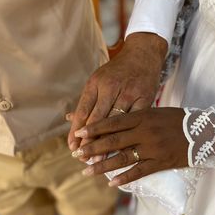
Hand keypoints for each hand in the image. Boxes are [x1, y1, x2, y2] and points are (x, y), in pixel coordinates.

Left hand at [67, 33, 167, 151]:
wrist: (143, 55)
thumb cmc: (117, 71)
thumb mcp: (98, 81)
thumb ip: (86, 101)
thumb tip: (68, 118)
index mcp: (96, 82)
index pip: (83, 110)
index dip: (76, 131)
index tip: (72, 147)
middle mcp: (111, 87)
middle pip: (97, 119)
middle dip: (89, 141)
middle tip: (82, 157)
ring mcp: (130, 93)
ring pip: (115, 123)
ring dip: (105, 143)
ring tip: (97, 160)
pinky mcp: (146, 98)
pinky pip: (134, 122)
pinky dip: (127, 137)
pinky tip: (121, 150)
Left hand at [72, 107, 188, 186]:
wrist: (202, 130)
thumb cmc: (175, 119)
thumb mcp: (154, 111)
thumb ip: (135, 116)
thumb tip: (113, 122)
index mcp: (142, 116)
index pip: (113, 122)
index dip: (95, 128)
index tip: (79, 133)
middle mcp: (145, 131)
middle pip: (114, 141)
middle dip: (93, 148)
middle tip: (77, 154)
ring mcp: (153, 147)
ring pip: (123, 158)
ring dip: (103, 165)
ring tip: (87, 171)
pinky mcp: (161, 161)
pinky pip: (140, 171)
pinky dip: (125, 177)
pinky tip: (112, 183)